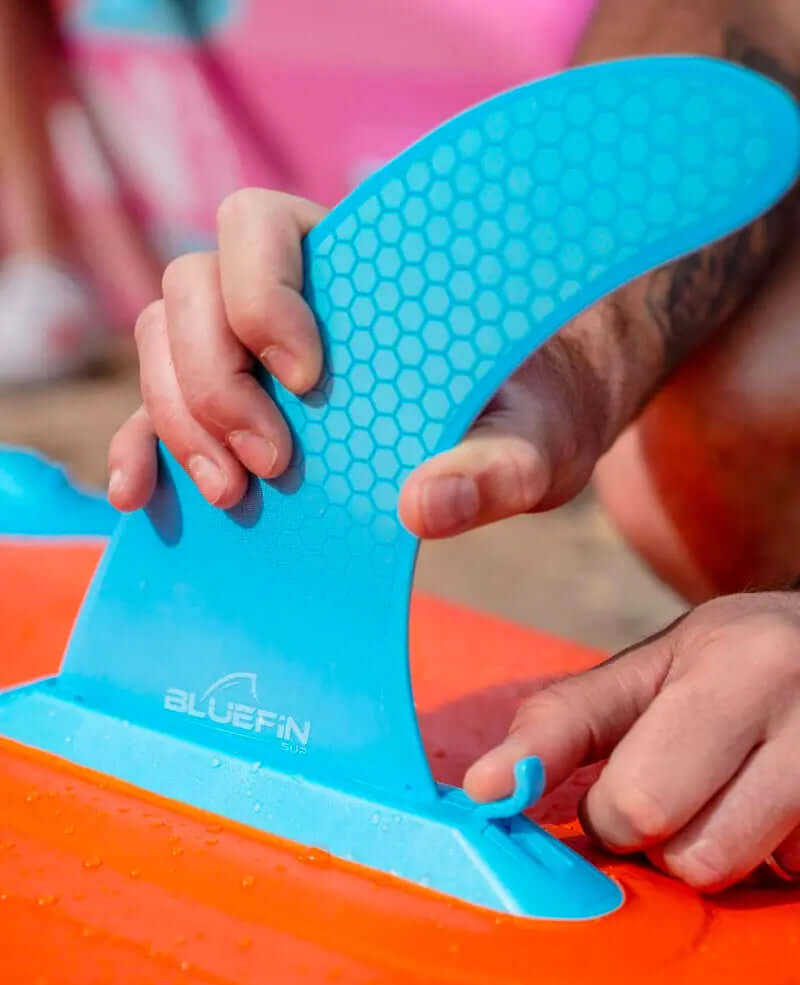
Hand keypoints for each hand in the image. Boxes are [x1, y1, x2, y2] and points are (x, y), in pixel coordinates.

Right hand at [107, 188, 669, 531]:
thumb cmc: (536, 416)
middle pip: (189, 291)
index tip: (308, 380)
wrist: (525, 434)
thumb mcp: (537, 443)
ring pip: (161, 344)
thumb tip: (423, 506)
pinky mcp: (234, 411)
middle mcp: (285, 294)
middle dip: (214, 381)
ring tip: (233, 493)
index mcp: (355, 263)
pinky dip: (139, 448)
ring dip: (179, 420)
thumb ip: (498, 467)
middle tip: (273, 465)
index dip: (260, 294)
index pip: (258, 225)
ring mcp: (249, 352)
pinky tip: (142, 494)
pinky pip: (155, 411)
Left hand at [465, 592, 799, 890]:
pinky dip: (760, 858)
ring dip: (704, 851)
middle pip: (691, 856)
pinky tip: (764, 808)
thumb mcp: (644, 671)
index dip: (608, 812)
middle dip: (654, 837)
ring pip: (733, 876)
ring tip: (716, 796)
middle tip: (669, 792)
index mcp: (738, 669)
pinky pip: (784, 879)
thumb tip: (483, 789)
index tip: (613, 791)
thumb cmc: (724, 661)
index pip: (639, 802)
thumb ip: (562, 723)